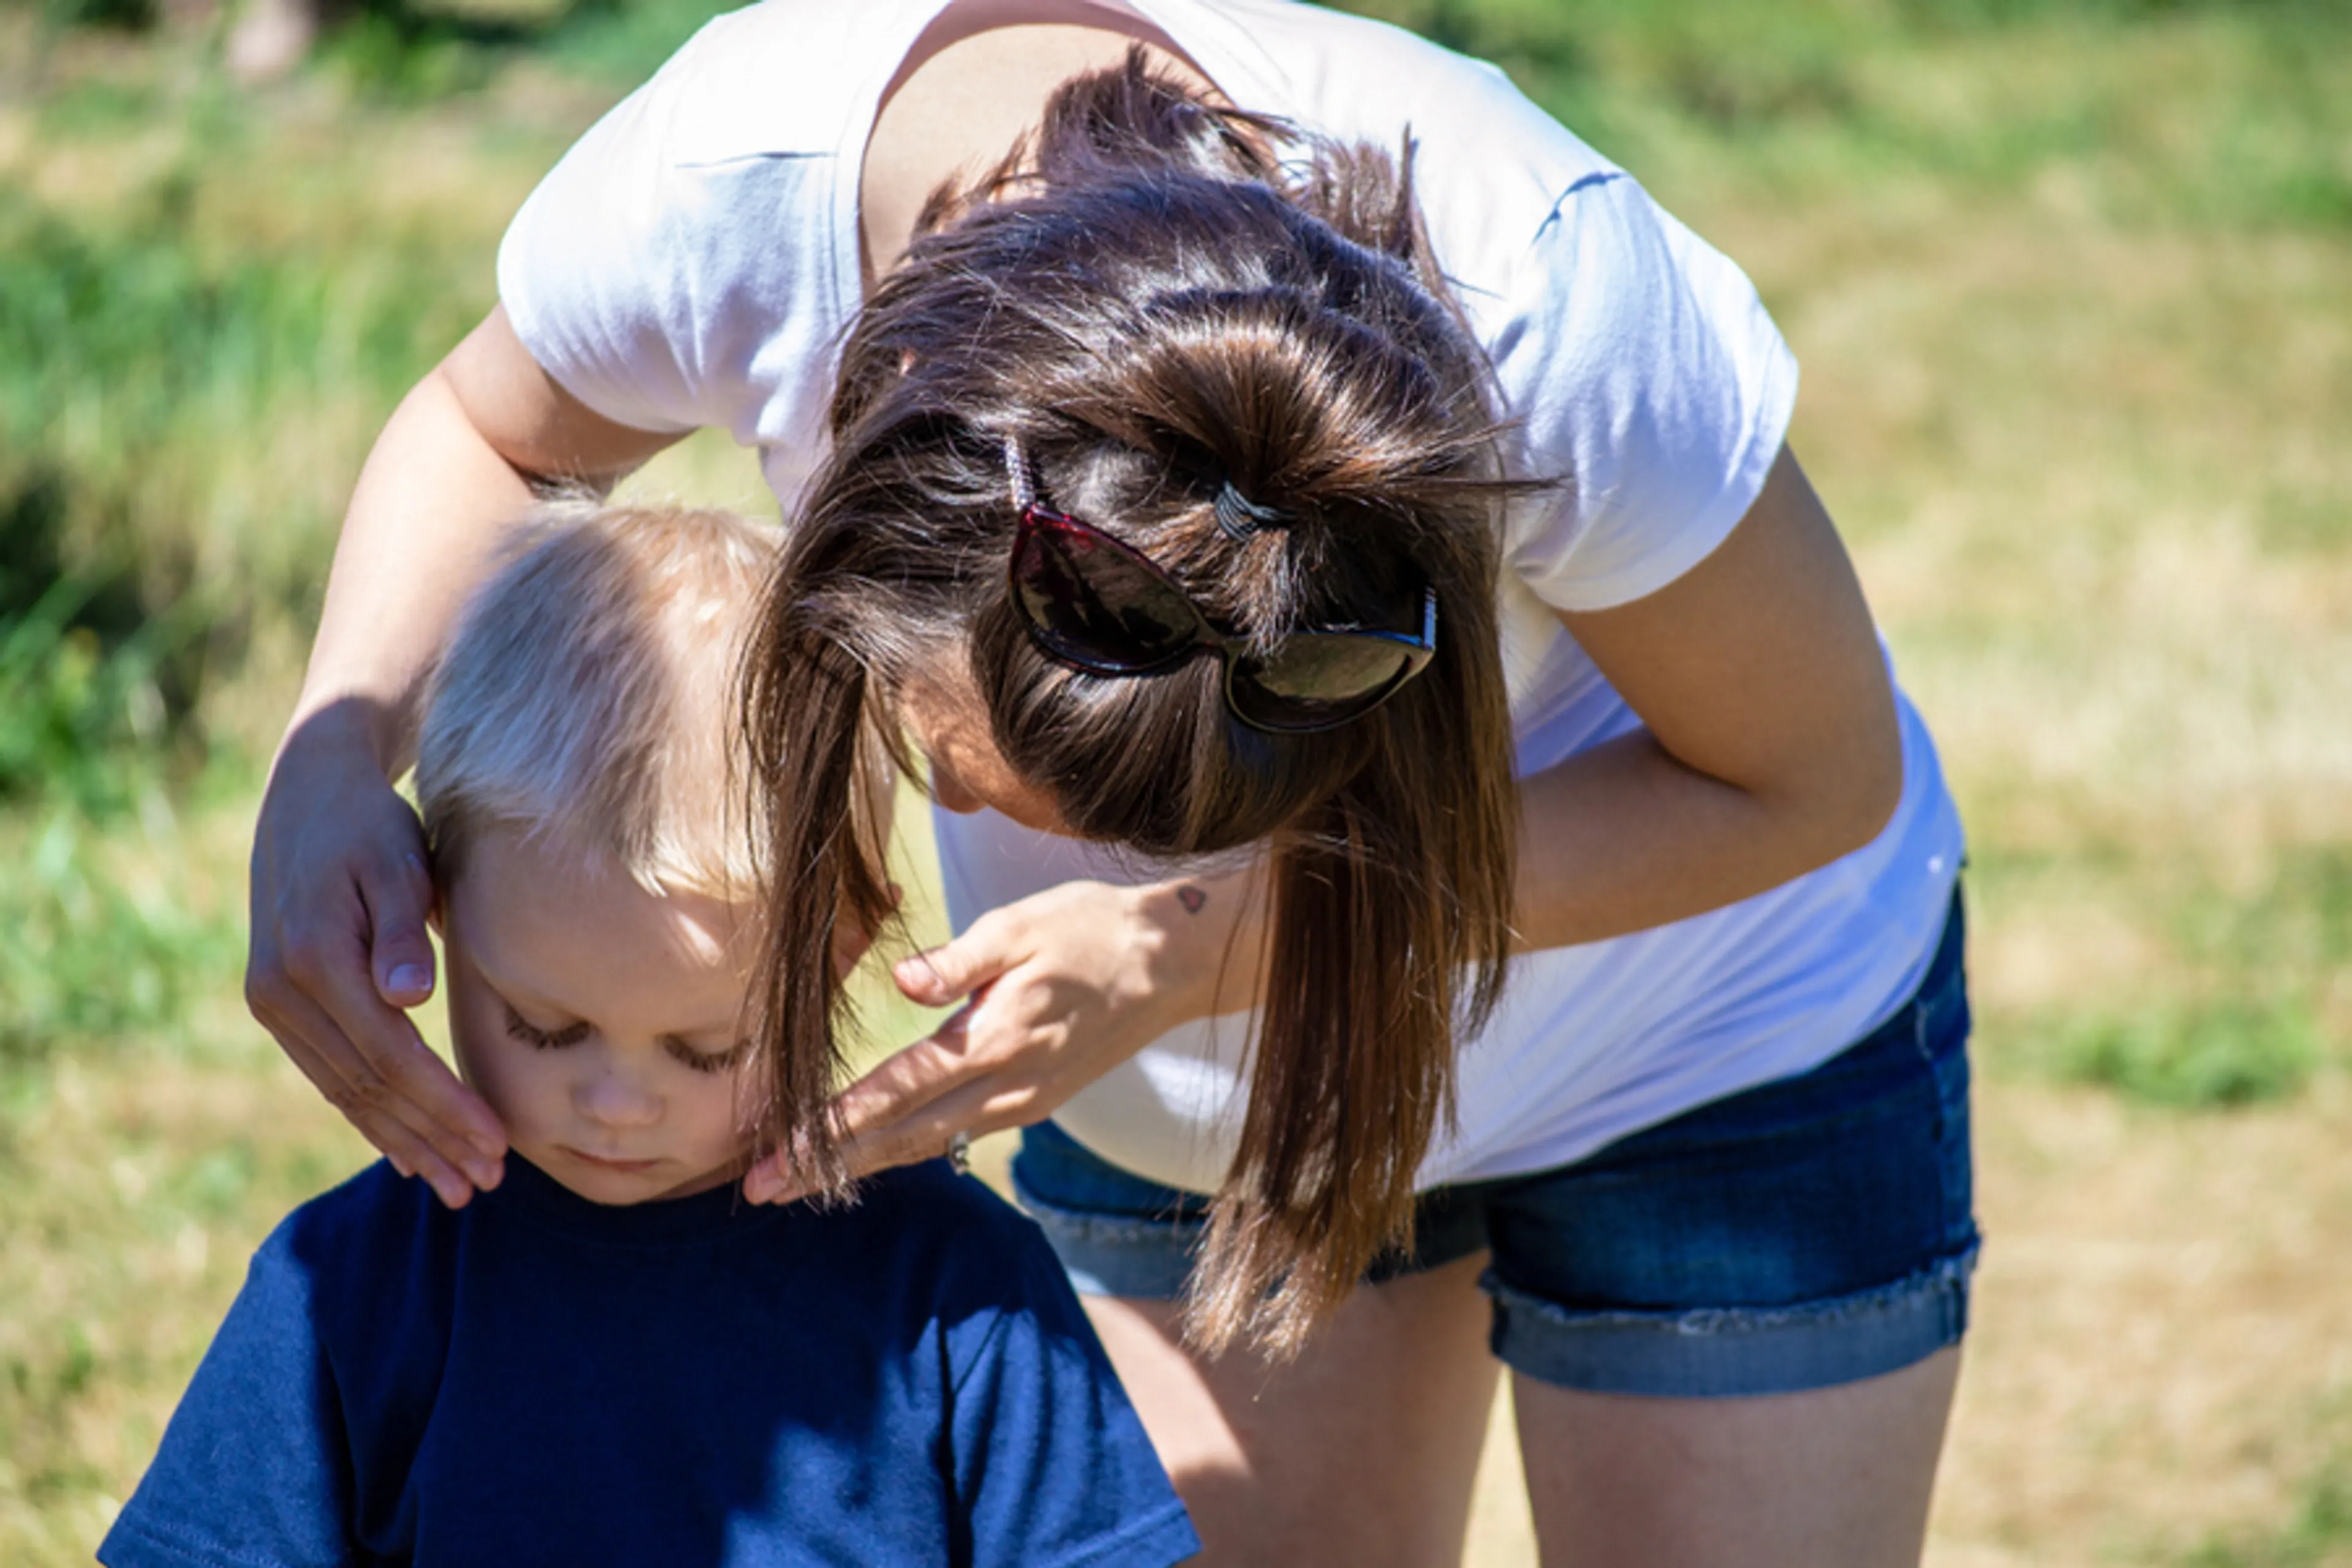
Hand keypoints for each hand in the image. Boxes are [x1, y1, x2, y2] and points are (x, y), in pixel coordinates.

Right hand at [245, 700, 507, 1204]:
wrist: (311, 794)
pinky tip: (408, 1152)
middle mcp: (282, 991)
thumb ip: (404, 930)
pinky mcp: (279, 1006)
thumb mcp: (397, 861)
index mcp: (315, 959)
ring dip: (404, 1143)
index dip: (445, 1106)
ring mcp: (274, 1003)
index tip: (496, 1142)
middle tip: (483, 1184)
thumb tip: (408, 997)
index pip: (391, 1057)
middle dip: (431, 1139)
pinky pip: (331, 1076)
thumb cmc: (373, 826)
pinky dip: (371, 1117)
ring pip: (347, 1093)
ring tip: (455, 1186)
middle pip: (368, 1087)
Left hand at [743, 870, 1261, 1201]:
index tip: (776, 1151)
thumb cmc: (1092, 930)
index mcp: (994, 1039)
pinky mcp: (1034, 1100)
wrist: (1172, 963)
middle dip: (826, 1166)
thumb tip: (900, 980)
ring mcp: (1023, 1100)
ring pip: (927, 1143)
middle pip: (900, 1137)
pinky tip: (872, 1156)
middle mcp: (1006, 1086)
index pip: (895, 1091)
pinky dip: (907, 1148)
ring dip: (861, 1166)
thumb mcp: (1023, 925)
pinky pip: (956, 1134)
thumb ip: (960, 959)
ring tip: (799, 1184)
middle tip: (756, 1190)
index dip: (831, 1125)